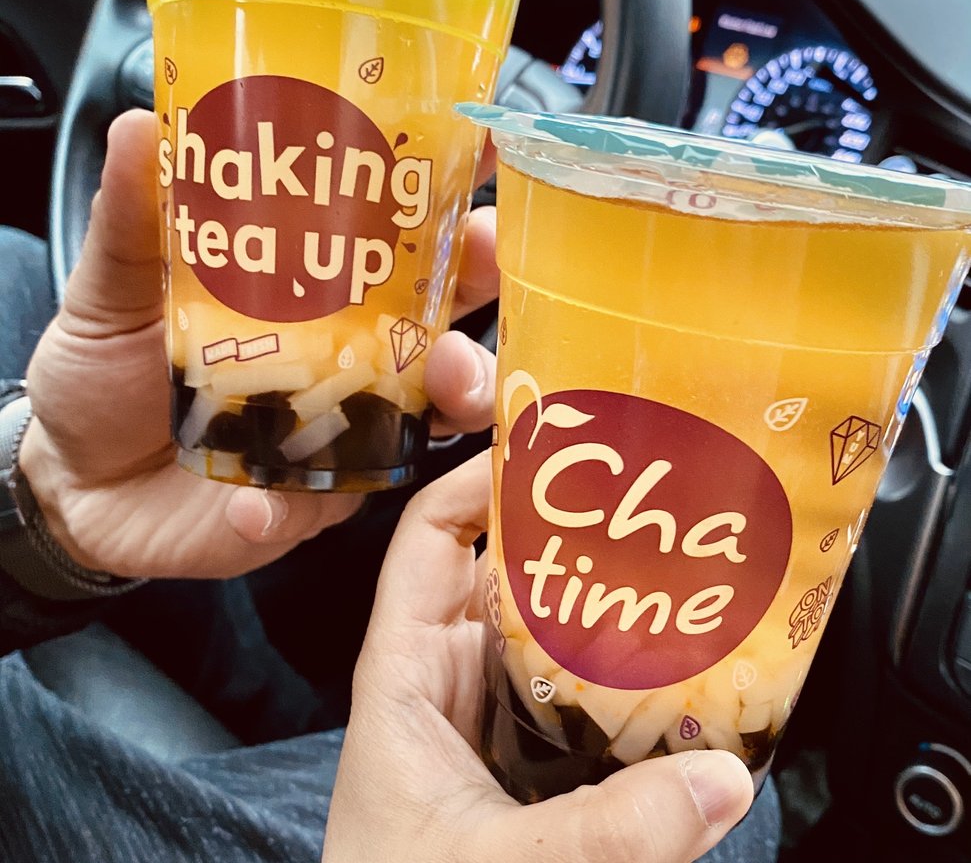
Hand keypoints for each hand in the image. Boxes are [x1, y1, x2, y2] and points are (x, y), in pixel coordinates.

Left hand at [18, 110, 497, 579]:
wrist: (70, 478)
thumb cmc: (108, 370)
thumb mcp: (117, 284)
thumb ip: (135, 219)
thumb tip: (140, 127)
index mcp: (316, 295)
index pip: (403, 239)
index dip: (454, 197)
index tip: (488, 153)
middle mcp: (346, 360)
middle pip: (445, 318)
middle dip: (487, 286)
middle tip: (486, 258)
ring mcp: (338, 434)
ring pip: (430, 417)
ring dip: (455, 396)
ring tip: (442, 383)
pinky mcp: (305, 504)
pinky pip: (319, 509)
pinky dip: (290, 508)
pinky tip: (256, 504)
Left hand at [323, 453, 753, 862]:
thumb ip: (605, 832)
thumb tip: (724, 780)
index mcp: (405, 672)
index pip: (429, 538)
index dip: (479, 483)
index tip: (551, 452)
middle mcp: (450, 680)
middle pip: (507, 576)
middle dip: (573, 539)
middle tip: (652, 507)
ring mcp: (496, 723)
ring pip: (554, 639)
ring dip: (611, 614)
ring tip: (685, 579)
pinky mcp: (534, 769)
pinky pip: (585, 705)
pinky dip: (629, 688)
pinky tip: (688, 684)